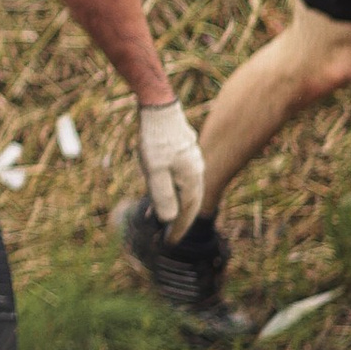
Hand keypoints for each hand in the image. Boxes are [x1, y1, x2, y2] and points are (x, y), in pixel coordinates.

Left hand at [137, 101, 206, 236]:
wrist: (158, 105)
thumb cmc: (156, 138)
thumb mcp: (155, 170)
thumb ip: (162, 196)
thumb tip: (169, 220)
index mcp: (192, 178)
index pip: (187, 211)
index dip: (178, 229)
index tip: (169, 244)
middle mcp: (196, 170)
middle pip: (189, 202)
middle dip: (178, 220)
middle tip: (166, 236)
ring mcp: (190, 159)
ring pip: (184, 189)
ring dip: (173, 205)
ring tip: (157, 218)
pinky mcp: (182, 151)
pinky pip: (179, 177)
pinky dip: (170, 189)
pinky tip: (158, 189)